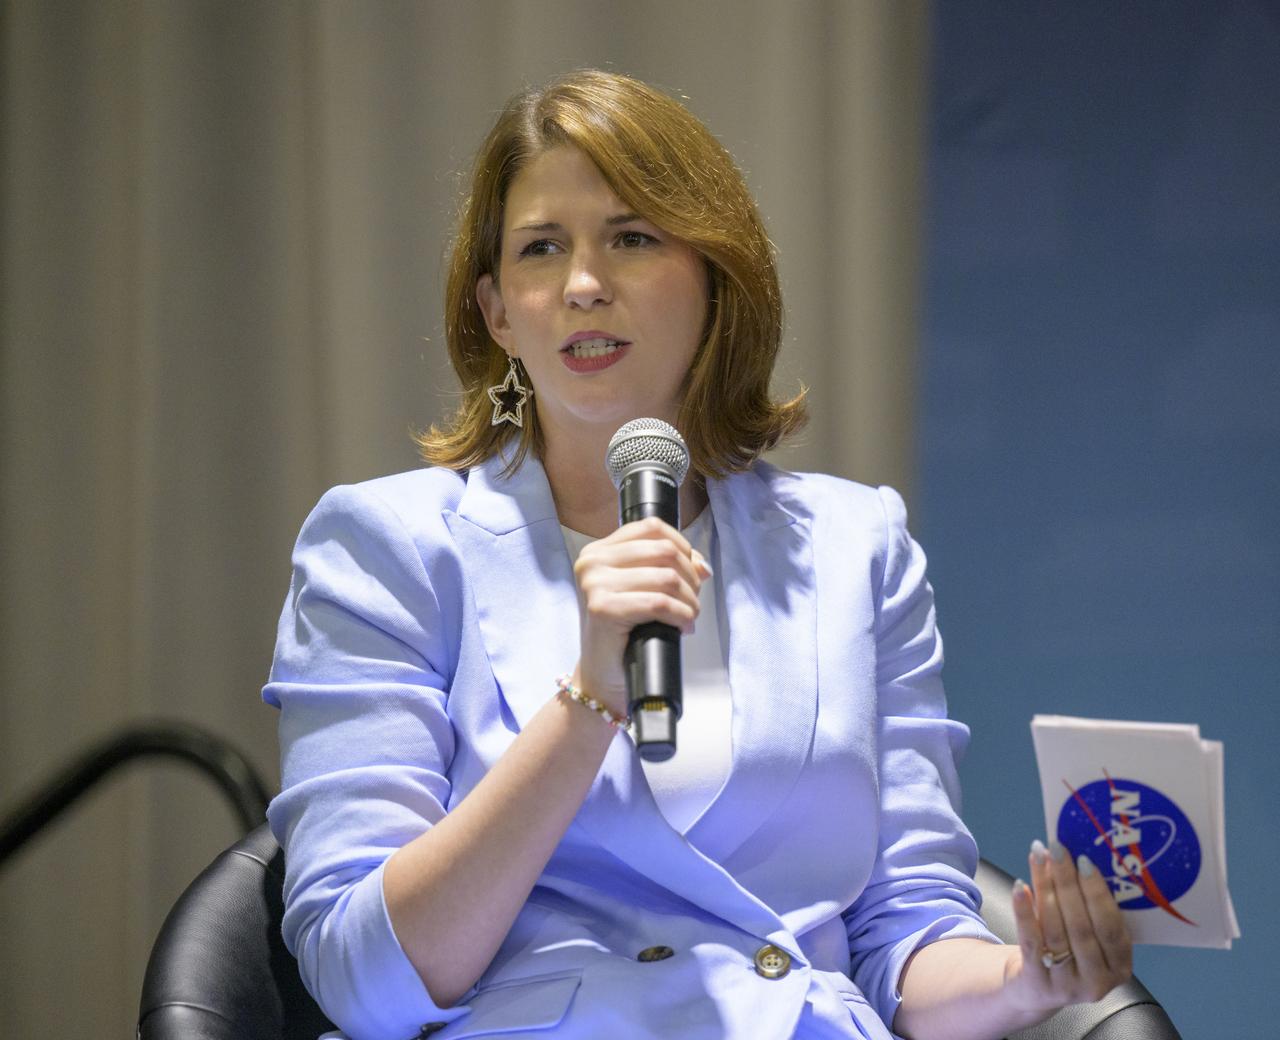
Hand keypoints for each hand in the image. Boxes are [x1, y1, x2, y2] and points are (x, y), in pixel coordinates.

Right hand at [571, 516, 711, 715]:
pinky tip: (684, 626)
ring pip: (666, 578)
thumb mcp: (644, 590)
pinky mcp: (602, 609)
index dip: (682, 546)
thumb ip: (668, 568)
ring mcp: (594, 584)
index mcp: (598, 550)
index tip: (693, 571)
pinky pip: (659, 603)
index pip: (651, 527)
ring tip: (689, 616)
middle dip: (690, 577)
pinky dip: (681, 615)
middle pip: (663, 551)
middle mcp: (592, 562)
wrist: (603, 674)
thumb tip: (702, 564)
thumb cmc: (625, 632)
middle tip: (692, 601)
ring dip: (689, 600)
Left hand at [1006, 839, 1133, 1015]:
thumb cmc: (1069, 952)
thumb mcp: (1089, 938)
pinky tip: (1020, 887)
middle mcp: (1098, 981)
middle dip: (1068, 883)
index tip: (1084, 859)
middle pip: (1081, 927)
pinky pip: (1030, 942)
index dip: (1098, 893)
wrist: (1038, 989)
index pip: (1111, 927)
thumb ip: (1089, 908)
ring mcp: (1068, 986)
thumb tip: (1076, 856)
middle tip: (1057, 850)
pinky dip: (1024, 912)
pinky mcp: (1038, 984)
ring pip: (1055, 931)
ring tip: (1038, 858)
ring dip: (1045, 889)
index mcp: (1120, 966)